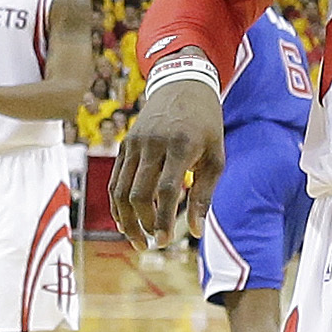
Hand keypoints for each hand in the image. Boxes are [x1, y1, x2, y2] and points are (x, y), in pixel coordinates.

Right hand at [109, 75, 226, 244]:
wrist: (182, 85)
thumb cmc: (206, 125)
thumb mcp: (216, 157)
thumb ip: (204, 195)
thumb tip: (195, 232)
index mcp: (180, 145)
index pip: (166, 189)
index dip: (164, 219)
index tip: (166, 242)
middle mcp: (152, 143)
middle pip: (138, 193)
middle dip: (142, 225)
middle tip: (152, 245)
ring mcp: (134, 143)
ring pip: (120, 189)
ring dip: (126, 219)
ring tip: (138, 239)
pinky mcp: (125, 144)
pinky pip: (115, 179)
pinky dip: (118, 203)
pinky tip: (126, 221)